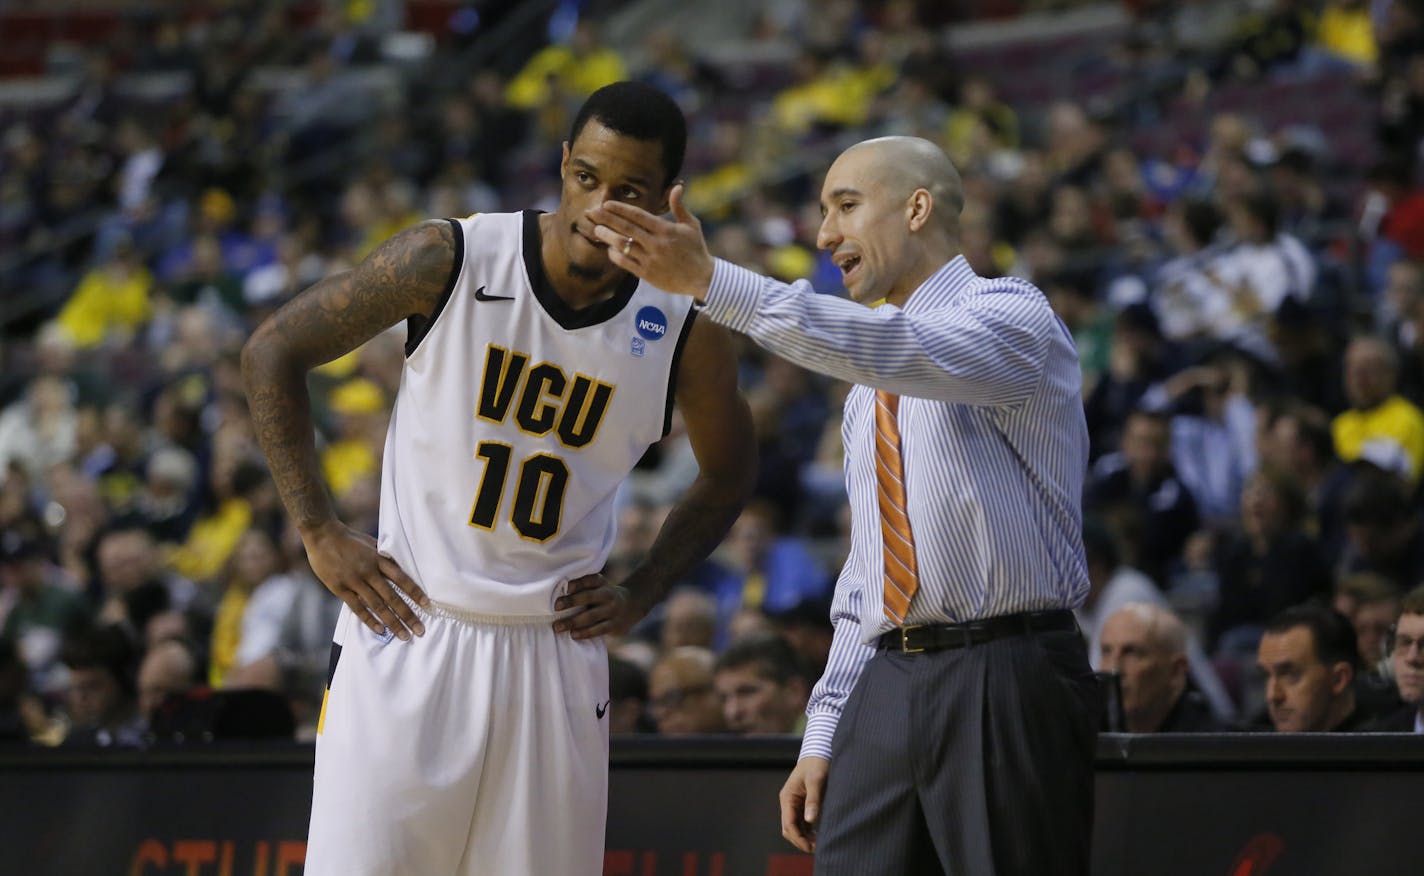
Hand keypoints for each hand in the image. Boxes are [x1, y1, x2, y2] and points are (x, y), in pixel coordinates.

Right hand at [302, 521, 427, 639]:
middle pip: (392, 597)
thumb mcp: (371, 543)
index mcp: (378, 559)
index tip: (426, 604)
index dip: (414, 592)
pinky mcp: (340, 588)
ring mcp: (354, 581)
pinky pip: (357, 608)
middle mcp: (369, 571)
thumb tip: (400, 566)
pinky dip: (370, 620)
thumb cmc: (348, 538)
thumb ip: (384, 557)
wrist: (322, 534)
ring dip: (392, 622)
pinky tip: (381, 630)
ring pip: (377, 605)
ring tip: (404, 635)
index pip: (401, 578)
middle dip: (408, 615)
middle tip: (420, 630)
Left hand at [552, 573, 643, 639]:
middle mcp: (608, 594)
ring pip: (591, 616)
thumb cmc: (603, 596)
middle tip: (555, 607)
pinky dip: (585, 633)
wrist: (631, 606)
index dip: (578, 583)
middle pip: (588, 597)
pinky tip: (573, 635)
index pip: (589, 580)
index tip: (566, 587)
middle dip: (571, 602)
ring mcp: (612, 610)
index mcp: (601, 583)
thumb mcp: (598, 586)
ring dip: (573, 622)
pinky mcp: (615, 625)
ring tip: (557, 627)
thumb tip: (556, 594)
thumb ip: (583, 587)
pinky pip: (598, 630)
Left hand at [586, 184, 714, 298]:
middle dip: (607, 219)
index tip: (606, 204)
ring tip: (597, 230)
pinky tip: (609, 249)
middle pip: (626, 229)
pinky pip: (626, 263)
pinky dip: (616, 255)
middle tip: (591, 212)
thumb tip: (676, 187)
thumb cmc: (696, 249)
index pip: (638, 216)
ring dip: (608, 237)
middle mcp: (656, 244)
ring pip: (623, 246)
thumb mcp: (692, 225)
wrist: (701, 278)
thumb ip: (680, 207)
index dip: (620, 209)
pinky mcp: (647, 274)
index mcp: (666, 230)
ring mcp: (650, 259)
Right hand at [779, 755, 828, 853]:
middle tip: (818, 848)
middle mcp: (788, 802)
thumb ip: (813, 800)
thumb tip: (811, 821)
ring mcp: (795, 804)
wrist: (820, 751)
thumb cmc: (818, 764)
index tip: (812, 846)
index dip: (798, 838)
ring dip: (804, 837)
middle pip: (789, 829)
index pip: (789, 824)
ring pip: (795, 827)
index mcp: (788, 798)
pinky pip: (802, 822)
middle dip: (800, 840)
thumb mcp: (817, 781)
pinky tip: (819, 835)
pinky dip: (808, 831)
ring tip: (820, 843)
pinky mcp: (802, 804)